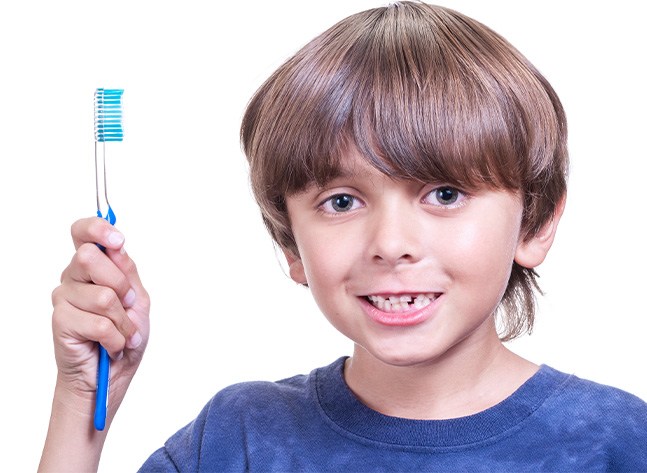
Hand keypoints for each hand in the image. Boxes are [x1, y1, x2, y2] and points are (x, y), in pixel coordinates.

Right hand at [51, 217, 149, 419]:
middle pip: (91, 257)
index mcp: (92, 266)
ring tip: (121, 333)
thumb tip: (117, 247)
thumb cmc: (124, 337)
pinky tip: (111, 345)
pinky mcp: (60, 322)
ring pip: (104, 296)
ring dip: (123, 321)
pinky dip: (116, 339)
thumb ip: (128, 272)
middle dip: (121, 285)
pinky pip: (100, 324)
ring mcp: (64, 298)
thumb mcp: (138, 300)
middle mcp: (73, 277)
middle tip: (127, 304)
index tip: (117, 240)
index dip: (98, 229)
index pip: (83, 232)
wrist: (110, 376)